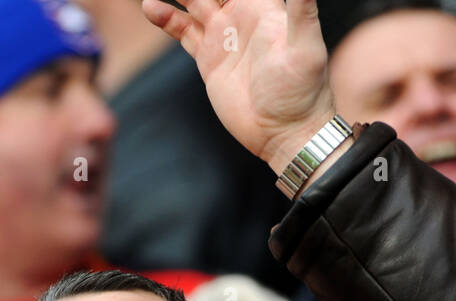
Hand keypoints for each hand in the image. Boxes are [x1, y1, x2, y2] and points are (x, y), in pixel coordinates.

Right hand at [142, 0, 336, 174]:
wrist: (285, 132)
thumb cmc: (303, 91)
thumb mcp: (305, 45)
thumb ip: (301, 6)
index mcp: (263, 5)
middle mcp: (241, 14)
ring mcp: (223, 36)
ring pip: (192, 1)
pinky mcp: (208, 59)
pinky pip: (182, 32)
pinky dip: (166, 19)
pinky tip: (150, 7)